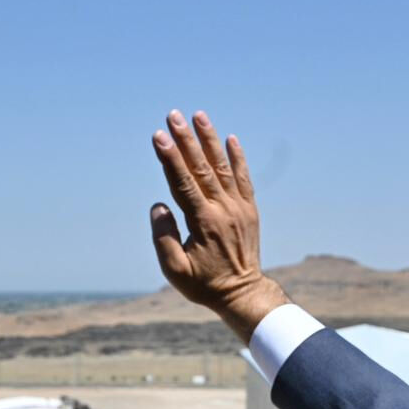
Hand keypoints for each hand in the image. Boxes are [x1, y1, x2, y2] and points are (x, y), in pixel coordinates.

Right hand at [150, 110, 288, 341]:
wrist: (243, 293)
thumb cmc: (204, 284)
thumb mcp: (175, 271)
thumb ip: (164, 239)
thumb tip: (158, 206)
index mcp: (204, 222)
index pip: (183, 182)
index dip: (170, 158)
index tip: (159, 136)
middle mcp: (223, 210)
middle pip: (202, 168)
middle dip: (186, 140)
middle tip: (174, 115)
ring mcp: (239, 208)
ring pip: (223, 167)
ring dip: (210, 140)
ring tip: (199, 116)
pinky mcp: (249, 210)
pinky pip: (243, 178)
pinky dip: (238, 158)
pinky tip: (230, 139)